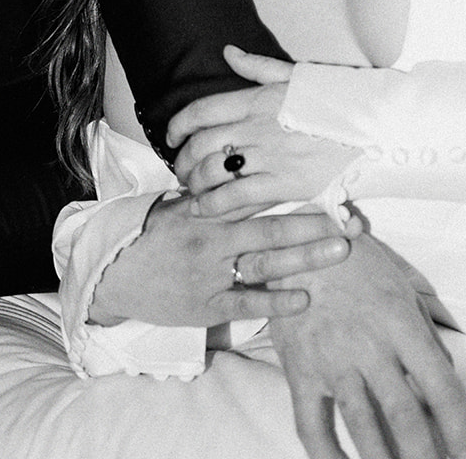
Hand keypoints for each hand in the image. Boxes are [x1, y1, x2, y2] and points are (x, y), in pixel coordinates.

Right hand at [88, 191, 356, 328]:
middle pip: (271, 226)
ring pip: (265, 263)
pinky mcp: (206, 305)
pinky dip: (276, 302)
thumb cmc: (152, 232)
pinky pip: (245, 303)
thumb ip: (214, 185)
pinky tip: (305, 298)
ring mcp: (210, 272)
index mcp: (207, 205)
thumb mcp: (179, 199)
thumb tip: (246, 159)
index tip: (329, 181)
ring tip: (341, 250)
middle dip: (314, 223)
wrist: (113, 273)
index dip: (294, 185)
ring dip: (306, 257)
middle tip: (352, 219)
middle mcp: (212, 236)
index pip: (257, 190)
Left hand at [169, 46, 358, 214]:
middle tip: (180, 169)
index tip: (170, 136)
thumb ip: (258, 67)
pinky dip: (214, 206)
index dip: (177, 125)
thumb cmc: (338, 101)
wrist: (377, 130)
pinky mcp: (286, 185)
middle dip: (182, 159)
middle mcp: (259, 127)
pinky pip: (237, 199)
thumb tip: (227, 52)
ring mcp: (271, 157)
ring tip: (192, 189)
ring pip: (213, 172)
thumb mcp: (298, 75)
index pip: (202, 110)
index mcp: (260, 98)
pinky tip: (206, 209)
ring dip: (194, 183)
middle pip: (201, 144)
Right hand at [269, 233, 465, 458]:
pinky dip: (329, 458)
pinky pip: (312, 428)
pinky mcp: (299, 373)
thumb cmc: (358, 262)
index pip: (440, 385)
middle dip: (426, 456)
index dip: (459, 426)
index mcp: (400, 322)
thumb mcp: (403, 286)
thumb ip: (425, 333)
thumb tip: (445, 376)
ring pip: (363, 428)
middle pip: (405, 416)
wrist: (299, 241)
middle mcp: (368, 346)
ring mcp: (331, 362)